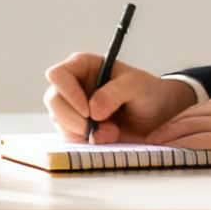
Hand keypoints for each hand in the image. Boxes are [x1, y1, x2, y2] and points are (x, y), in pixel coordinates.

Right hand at [43, 54, 195, 143]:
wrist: (157, 115)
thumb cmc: (147, 92)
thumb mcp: (137, 85)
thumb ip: (115, 92)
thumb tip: (92, 109)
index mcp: (82, 66)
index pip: (58, 75)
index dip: (68, 94)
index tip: (88, 112)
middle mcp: (72, 85)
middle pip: (53, 101)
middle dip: (74, 120)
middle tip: (100, 129)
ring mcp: (72, 107)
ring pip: (59, 122)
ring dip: (84, 133)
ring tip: (113, 132)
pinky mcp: (75, 127)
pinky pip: (69, 137)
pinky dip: (86, 143)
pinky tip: (107, 137)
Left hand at [145, 89, 210, 170]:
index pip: (201, 108)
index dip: (180, 119)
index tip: (167, 128)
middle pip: (190, 115)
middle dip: (168, 127)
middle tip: (150, 137)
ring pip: (190, 127)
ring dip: (168, 137)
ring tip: (153, 146)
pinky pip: (200, 141)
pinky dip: (181, 146)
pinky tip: (171, 153)